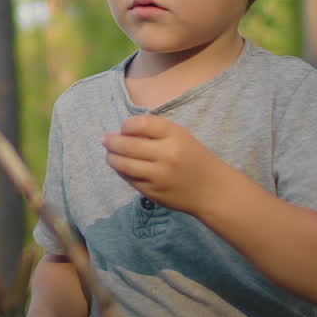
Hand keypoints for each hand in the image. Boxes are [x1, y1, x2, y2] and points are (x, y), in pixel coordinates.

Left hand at [102, 113, 223, 214]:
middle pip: (127, 144)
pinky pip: (129, 179)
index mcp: (175, 135)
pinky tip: (121, 167)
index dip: (126, 125)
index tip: (124, 128)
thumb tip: (122, 131)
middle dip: (111, 141)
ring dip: (111, 158)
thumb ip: (155, 131)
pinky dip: (122, 171)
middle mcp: (166, 155)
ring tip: (109, 154)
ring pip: (123, 164)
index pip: (140, 124)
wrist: (212, 190)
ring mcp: (158, 176)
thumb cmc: (193, 158)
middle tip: (105, 139)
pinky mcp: (153, 192)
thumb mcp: (180, 136)